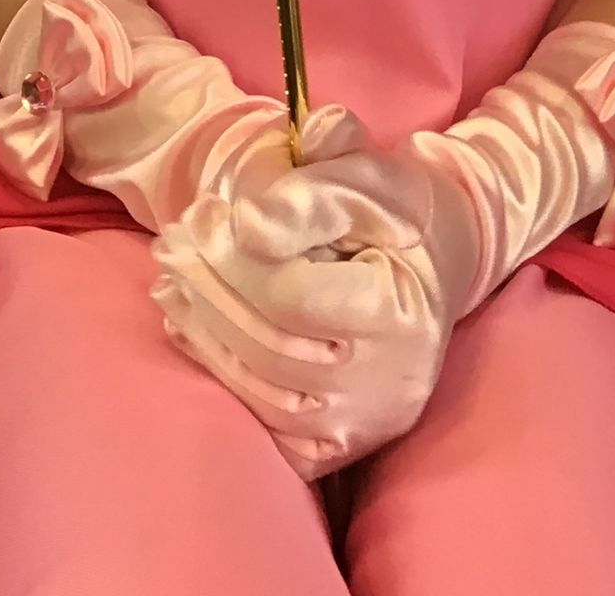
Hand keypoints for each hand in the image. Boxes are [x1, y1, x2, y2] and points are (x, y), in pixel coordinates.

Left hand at [150, 21, 614, 477]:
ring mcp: (369, 421)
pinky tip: (195, 336)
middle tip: (168, 248)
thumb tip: (252, 219)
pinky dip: (227, 385)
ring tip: (171, 286)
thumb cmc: (400, 209)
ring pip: (264, 392)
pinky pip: (272, 430)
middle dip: (209, 292)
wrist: (446, 257)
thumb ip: (316, 180)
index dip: (237, 258)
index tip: (202, 217)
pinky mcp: (347, 444)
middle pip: (271, 345)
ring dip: (205, 335)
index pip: (296, 294)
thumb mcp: (370, 171)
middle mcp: (392, 380)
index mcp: (403, 310)